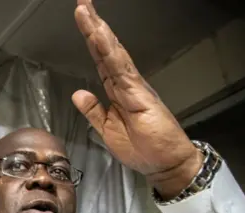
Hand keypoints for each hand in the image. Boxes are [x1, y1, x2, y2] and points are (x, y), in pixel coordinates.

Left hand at [71, 0, 202, 198]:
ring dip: (98, 33)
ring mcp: (133, 87)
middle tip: (81, 5)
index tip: (82, 21)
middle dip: (93, 27)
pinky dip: (109, 52)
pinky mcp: (139, 95)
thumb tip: (78, 93)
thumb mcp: (106, 130)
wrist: (165, 164)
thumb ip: (93, 111)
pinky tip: (100, 38)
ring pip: (112, 54)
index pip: (101, 60)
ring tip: (86, 13)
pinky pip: (121, 69)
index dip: (91, 41)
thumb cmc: (143, 149)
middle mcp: (126, 84)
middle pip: (106, 50)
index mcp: (118, 91)